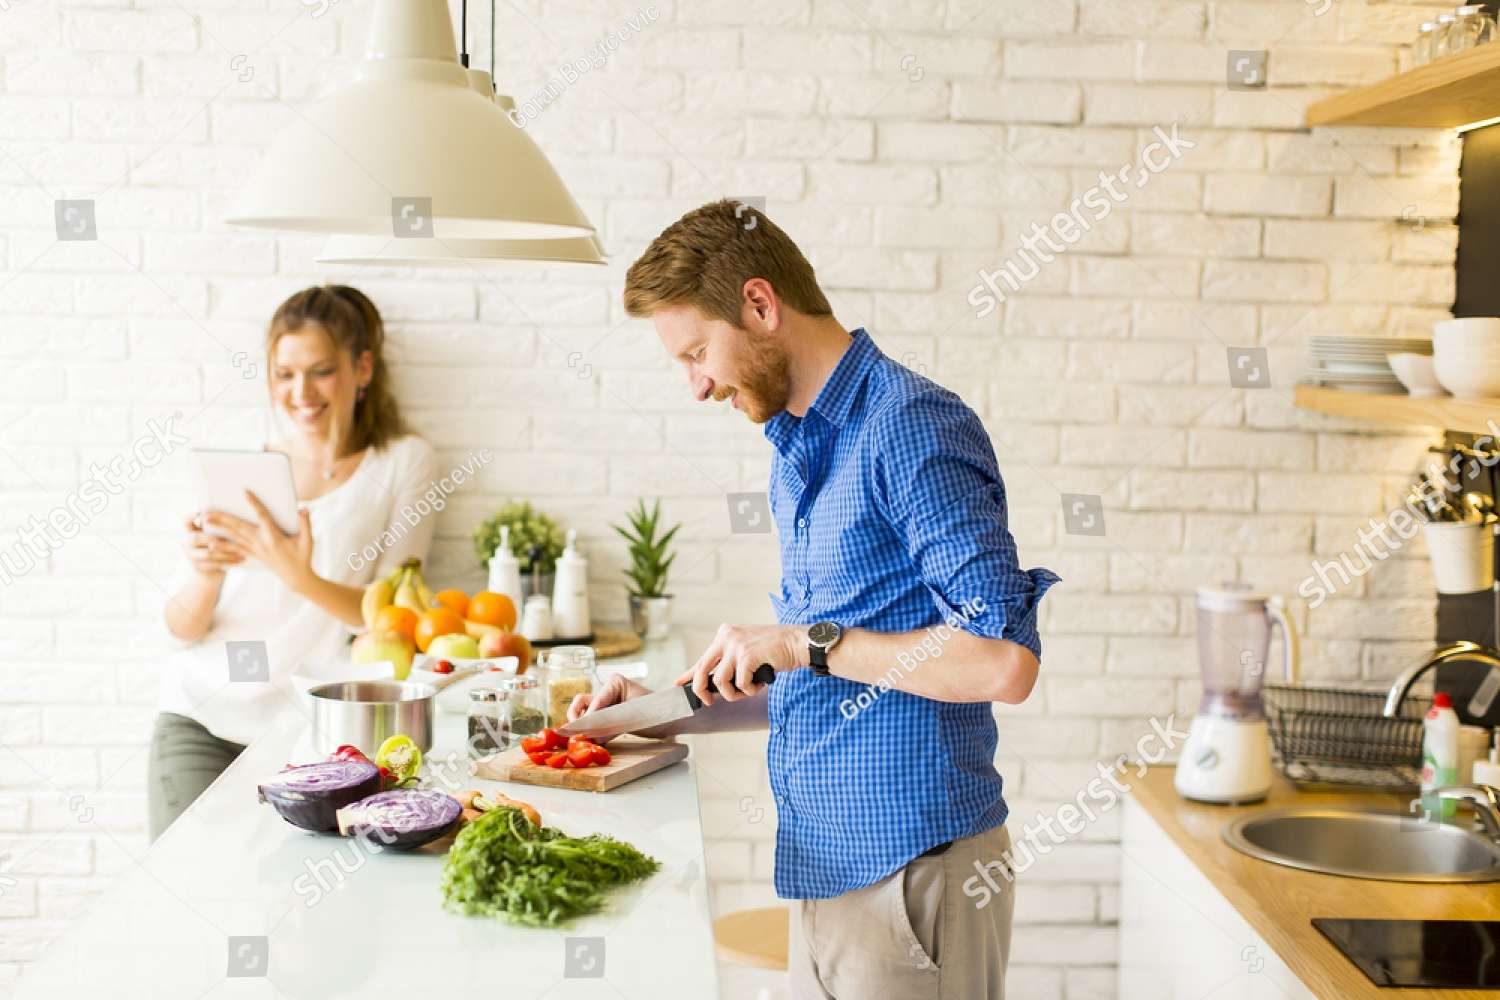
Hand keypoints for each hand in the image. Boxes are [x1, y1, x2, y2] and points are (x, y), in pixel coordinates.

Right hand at [183, 512, 244, 578]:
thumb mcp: (215, 533)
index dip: (191, 516)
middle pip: (196, 538)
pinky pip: (214, 565)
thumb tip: (232, 512)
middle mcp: (187, 542)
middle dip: (214, 537)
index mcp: (190, 530)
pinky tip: (241, 560)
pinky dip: (228, 562)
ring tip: (242, 551)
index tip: (201, 511)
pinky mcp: (199, 568)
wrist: (209, 570)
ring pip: (208, 554)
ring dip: (227, 552)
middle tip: (233, 536)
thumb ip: (219, 524)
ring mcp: (191, 556)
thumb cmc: (217, 545)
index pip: (186, 521)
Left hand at [202, 492, 314, 595]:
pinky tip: (211, 544)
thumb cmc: (303, 557)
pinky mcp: (252, 555)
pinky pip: (235, 550)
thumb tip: (303, 508)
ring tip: (204, 522)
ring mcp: (255, 550)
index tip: (245, 492)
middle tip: (206, 511)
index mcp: (274, 537)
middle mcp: (261, 543)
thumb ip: (305, 523)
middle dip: (222, 518)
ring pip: (233, 537)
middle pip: (238, 527)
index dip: (254, 504)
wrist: (296, 578)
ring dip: (218, 529)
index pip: (262, 516)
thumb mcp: (308, 540)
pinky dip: (223, 547)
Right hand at [567, 673, 655, 741]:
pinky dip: (592, 732)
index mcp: (615, 683)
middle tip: (576, 731)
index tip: (584, 729)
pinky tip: (593, 741)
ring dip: (582, 725)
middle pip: (582, 702)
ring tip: (583, 738)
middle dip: (578, 717)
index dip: (589, 716)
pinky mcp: (610, 718)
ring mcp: (608, 705)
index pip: (596, 700)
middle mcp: (608, 692)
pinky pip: (595, 724)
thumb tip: (593, 736)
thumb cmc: (658, 711)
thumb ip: (612, 724)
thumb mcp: (634, 715)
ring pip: (585, 713)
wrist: (672, 719)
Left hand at [674, 623, 805, 706]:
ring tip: (749, 690)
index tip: (677, 684)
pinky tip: (761, 684)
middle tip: (709, 702)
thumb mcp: (746, 651)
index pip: (701, 659)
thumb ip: (728, 663)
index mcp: (725, 634)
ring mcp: (736, 645)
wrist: (797, 642)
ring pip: (721, 682)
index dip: (688, 674)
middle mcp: (726, 637)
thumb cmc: (774, 650)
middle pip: (701, 670)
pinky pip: (740, 684)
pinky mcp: (747, 656)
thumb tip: (709, 683)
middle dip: (701, 691)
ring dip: (735, 694)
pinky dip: (750, 690)